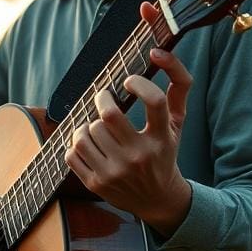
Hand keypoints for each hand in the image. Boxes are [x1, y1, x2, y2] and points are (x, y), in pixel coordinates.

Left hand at [64, 2, 192, 237]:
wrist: (157, 199)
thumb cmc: (165, 153)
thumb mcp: (178, 123)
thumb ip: (179, 86)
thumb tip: (161, 51)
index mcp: (162, 138)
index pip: (155, 101)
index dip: (138, 83)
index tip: (129, 81)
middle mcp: (139, 156)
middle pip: (108, 115)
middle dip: (101, 99)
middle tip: (103, 98)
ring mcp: (116, 172)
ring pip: (86, 133)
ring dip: (87, 124)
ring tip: (97, 126)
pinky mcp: (96, 184)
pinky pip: (72, 152)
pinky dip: (75, 143)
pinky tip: (88, 144)